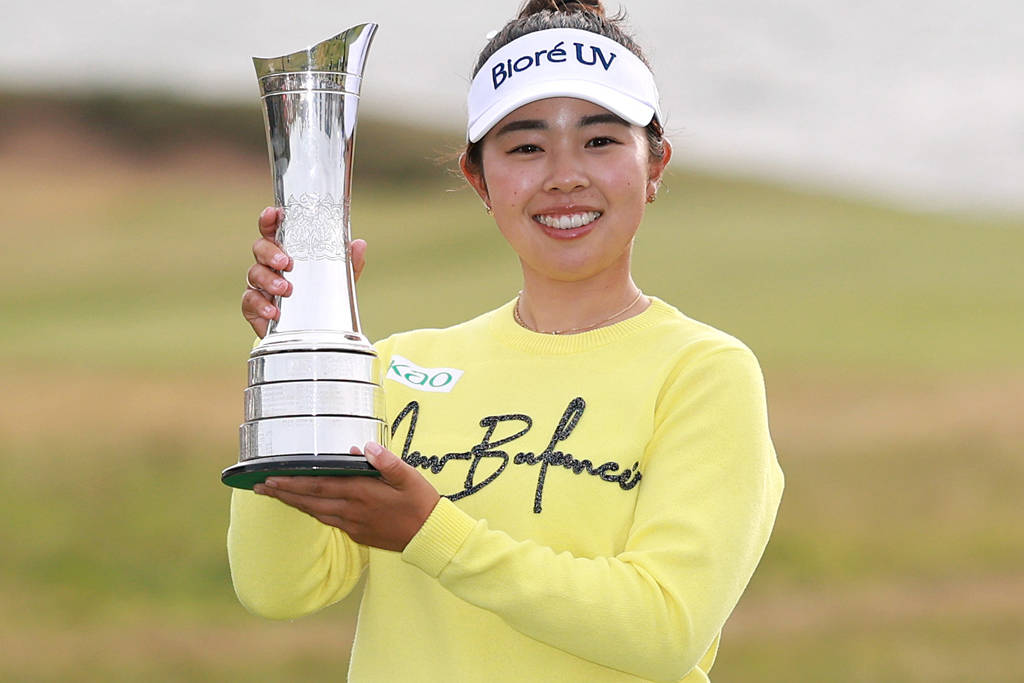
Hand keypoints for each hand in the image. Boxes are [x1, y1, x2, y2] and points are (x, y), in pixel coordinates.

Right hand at [242, 206, 367, 337]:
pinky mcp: (253, 305)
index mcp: (287, 251)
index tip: (272, 213)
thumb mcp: (338, 280)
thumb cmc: (319, 296)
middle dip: (270, 253)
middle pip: (260, 248)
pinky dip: (261, 305)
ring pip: (254, 273)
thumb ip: (347, 263)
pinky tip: (273, 311)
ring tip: (285, 289)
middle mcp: (269, 265)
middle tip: (286, 263)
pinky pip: (250, 301)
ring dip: (268, 279)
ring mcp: (259, 284)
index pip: (274, 230)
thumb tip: (359, 244)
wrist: (310, 331)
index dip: (269, 220)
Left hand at [253, 443, 440, 551]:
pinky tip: (307, 507)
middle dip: (283, 494)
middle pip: (310, 501)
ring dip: (294, 503)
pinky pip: (329, 521)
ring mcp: (353, 524)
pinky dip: (312, 512)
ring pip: (316, 513)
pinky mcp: (358, 534)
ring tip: (276, 496)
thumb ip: (385, 461)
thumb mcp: (408, 477)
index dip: (292, 482)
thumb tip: (364, 446)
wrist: (431, 537)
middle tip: (259, 488)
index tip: (270, 478)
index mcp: (362, 493)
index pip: (318, 485)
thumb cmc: (421, 503)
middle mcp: (352, 510)